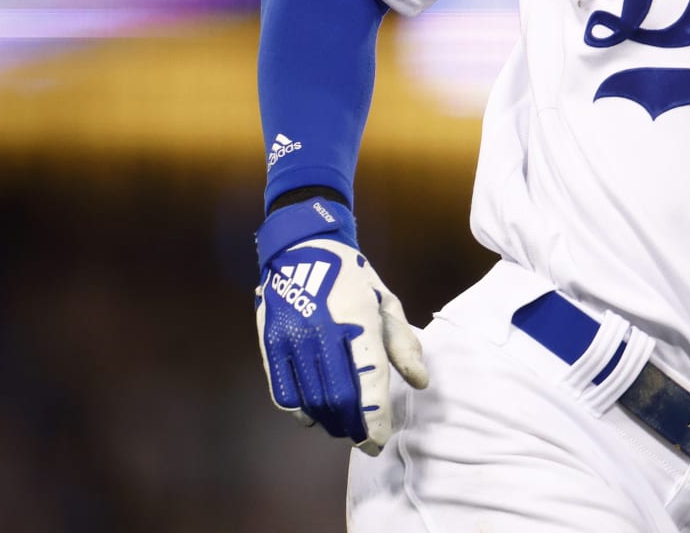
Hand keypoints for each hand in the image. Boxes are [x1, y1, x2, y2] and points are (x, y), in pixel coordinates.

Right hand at [253, 197, 428, 454]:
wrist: (301, 248)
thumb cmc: (352, 278)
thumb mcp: (386, 302)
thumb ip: (403, 344)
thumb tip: (420, 383)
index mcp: (358, 318)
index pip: (369, 380)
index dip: (376, 417)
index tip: (381, 440)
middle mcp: (323, 330)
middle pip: (339, 397)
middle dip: (354, 426)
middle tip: (365, 440)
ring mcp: (292, 337)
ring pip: (312, 400)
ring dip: (331, 422)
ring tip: (345, 429)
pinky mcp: (270, 343)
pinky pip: (284, 393)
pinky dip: (301, 412)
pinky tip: (316, 417)